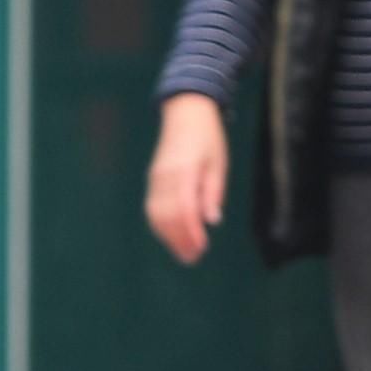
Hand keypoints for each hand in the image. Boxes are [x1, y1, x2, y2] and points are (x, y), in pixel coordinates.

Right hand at [144, 93, 230, 268]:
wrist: (185, 112)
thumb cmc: (208, 138)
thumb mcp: (218, 164)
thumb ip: (213, 192)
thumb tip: (211, 220)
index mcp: (185, 171)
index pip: (185, 208)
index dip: (191, 232)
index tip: (201, 249)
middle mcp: (165, 176)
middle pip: (167, 215)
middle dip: (179, 240)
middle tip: (192, 258)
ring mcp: (156, 178)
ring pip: (155, 214)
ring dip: (167, 236)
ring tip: (181, 252)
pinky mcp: (152, 179)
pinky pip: (152, 207)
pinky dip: (159, 225)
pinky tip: (170, 235)